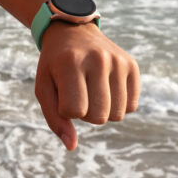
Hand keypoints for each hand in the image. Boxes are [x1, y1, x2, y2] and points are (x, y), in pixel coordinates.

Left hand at [34, 20, 139, 150]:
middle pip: (99, 117)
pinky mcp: (132, 65)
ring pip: (118, 115)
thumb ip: (55, 119)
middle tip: (79, 93)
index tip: (63, 94)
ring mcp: (118, 61)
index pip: (75, 111)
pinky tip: (106, 88)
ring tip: (92, 91)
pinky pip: (132, 106)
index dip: (67, 110)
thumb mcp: (45, 88)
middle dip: (86, 114)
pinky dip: (119, 104)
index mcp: (70, 62)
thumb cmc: (55, 66)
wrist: (72, 32)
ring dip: (103, 111)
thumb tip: (71, 146)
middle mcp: (97, 59)